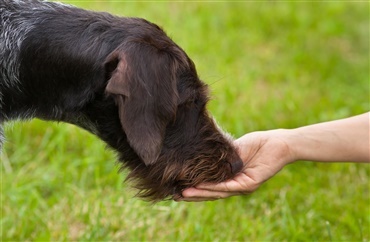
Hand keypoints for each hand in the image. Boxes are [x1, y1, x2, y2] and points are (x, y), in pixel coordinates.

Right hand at [176, 130, 293, 201]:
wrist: (278, 143)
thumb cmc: (257, 144)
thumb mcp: (233, 150)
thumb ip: (220, 156)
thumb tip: (202, 155)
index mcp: (232, 179)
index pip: (212, 187)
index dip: (196, 189)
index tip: (179, 189)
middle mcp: (237, 186)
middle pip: (213, 194)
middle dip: (194, 195)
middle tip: (177, 196)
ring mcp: (243, 187)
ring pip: (219, 192)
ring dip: (201, 193)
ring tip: (184, 193)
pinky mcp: (250, 184)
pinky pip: (229, 187)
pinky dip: (215, 187)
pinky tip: (201, 186)